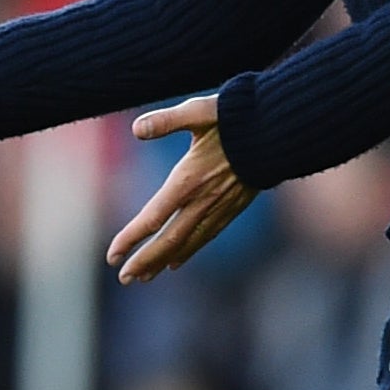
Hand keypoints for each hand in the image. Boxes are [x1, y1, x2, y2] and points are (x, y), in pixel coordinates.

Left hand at [106, 95, 256, 284]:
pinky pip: (207, 236)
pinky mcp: (233, 207)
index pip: (153, 216)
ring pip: (188, 243)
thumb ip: (167, 121)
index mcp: (189, 179)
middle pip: (169, 240)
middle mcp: (203, 200)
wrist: (278, 129)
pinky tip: (177, 260)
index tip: (112, 255)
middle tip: (124, 277)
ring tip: (143, 277)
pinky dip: (189, 251)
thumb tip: (136, 128)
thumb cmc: (236, 116)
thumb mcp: (199, 111)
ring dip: (163, 261)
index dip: (131, 237)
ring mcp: (220, 206)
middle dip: (145, 261)